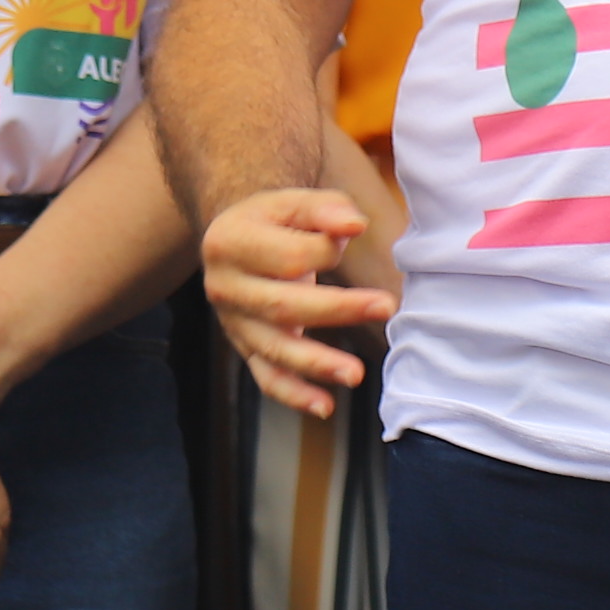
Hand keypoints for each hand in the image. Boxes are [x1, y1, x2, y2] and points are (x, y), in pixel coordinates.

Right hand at [202, 189, 393, 420]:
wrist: (236, 241)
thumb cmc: (275, 220)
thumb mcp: (294, 202)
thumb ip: (326, 208)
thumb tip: (354, 225)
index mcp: (229, 241)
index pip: (287, 256)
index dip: (325, 251)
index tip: (349, 238)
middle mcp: (224, 287)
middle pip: (283, 305)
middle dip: (338, 309)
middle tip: (386, 306)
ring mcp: (233, 324)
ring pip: (275, 348)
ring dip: (317, 363)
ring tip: (356, 374)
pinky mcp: (245, 349)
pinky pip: (267, 377)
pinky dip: (295, 395)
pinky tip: (325, 406)